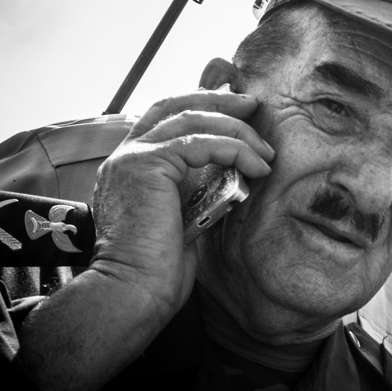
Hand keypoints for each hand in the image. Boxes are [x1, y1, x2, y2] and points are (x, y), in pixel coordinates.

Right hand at [91, 89, 273, 315]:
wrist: (134, 290)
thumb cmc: (158, 268)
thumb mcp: (183, 216)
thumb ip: (197, 187)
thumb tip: (232, 172)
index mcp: (131, 165)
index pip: (165, 117)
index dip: (201, 104)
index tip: (237, 108)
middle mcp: (125, 154)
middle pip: (175, 104)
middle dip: (219, 100)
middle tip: (253, 105)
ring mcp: (132, 156)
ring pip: (193, 119)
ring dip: (237, 130)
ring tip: (266, 151)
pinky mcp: (146, 164)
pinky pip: (200, 141)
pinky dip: (235, 149)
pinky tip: (257, 167)